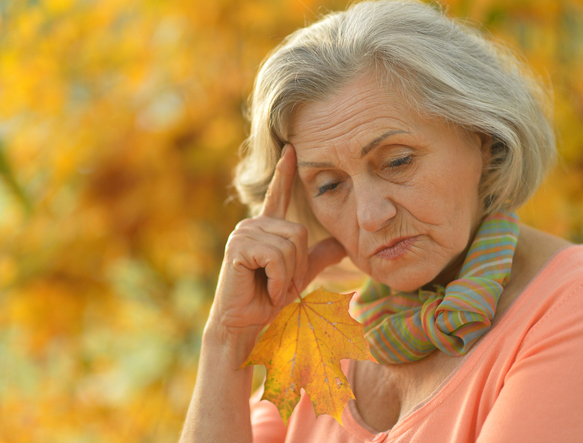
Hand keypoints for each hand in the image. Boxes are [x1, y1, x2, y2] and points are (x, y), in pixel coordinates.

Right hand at [207, 145, 346, 355]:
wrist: (244, 324)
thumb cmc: (267, 299)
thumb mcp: (299, 275)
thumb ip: (318, 256)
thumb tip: (343, 243)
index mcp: (266, 228)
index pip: (278, 194)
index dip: (285, 172)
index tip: (291, 147)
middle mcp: (253, 225)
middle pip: (299, 232)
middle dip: (298, 266)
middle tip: (282, 285)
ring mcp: (244, 233)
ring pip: (291, 244)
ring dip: (288, 276)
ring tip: (272, 287)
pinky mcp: (239, 247)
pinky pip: (277, 257)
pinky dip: (279, 280)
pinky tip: (265, 289)